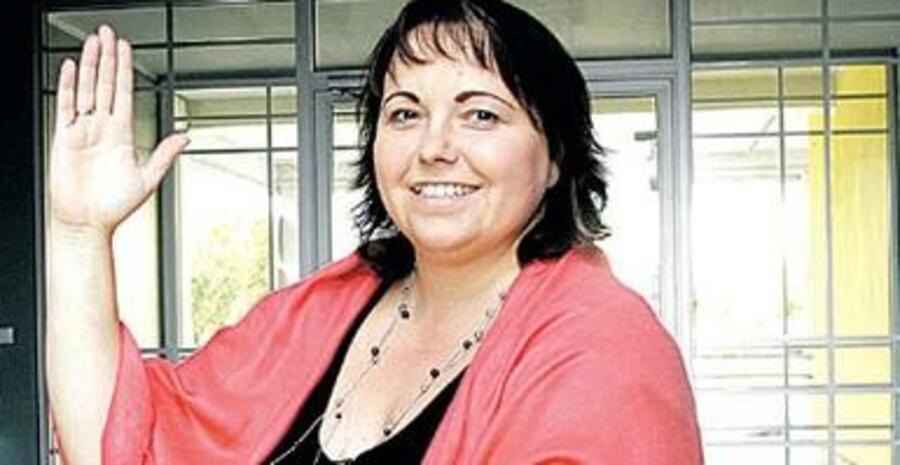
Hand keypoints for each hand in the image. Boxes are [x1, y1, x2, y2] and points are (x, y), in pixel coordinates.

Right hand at [50, 25, 187, 235]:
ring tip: (93, 42)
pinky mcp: (65, 138)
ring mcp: (82, 131)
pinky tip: (72, 68)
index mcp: (122, 135)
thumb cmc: (116, 206)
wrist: (88, 223)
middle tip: (108, 33)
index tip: (125, 49)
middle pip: (105, 84)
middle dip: (108, 58)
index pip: (124, 94)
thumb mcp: (148, 179)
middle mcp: (102, 128)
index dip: (124, 71)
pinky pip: (66, 107)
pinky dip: (68, 87)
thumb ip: (164, 155)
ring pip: (86, 90)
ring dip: (90, 65)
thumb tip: (185, 136)